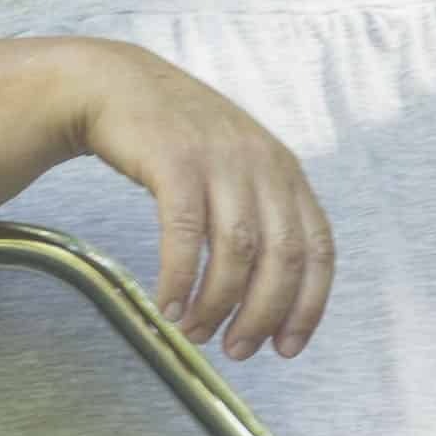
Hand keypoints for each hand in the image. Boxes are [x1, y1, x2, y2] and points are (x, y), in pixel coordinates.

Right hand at [72, 43, 334, 358]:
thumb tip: (273, 297)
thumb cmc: (177, 141)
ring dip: (218, 303)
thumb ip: (261, 214)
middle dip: (262, 315)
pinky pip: (185, 234)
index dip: (308, 305)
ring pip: (237, 252)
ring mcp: (220, 160)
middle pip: (281, 258)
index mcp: (286, 171)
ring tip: (197, 333)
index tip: (287, 347)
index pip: (318, 249)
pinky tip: (169, 306)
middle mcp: (262, 164)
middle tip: (237, 350)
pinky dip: (180, 278)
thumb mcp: (236, 167)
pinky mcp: (175, 160)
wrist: (116, 85)